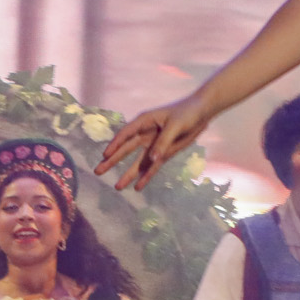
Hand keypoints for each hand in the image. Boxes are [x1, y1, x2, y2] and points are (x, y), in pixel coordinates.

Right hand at [97, 94, 215, 190]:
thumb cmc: (187, 112)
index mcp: (144, 121)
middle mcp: (145, 134)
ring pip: (138, 162)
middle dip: (112, 161)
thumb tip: (152, 159)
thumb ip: (163, 142)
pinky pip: (153, 167)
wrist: (202, 113)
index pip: (125, 134)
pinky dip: (146, 177)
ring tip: (117, 187)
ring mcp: (153, 145)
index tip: (105, 155)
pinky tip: (138, 187)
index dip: (115, 145)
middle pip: (126, 150)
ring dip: (128, 174)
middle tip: (98, 171)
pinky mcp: (163, 154)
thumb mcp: (175, 125)